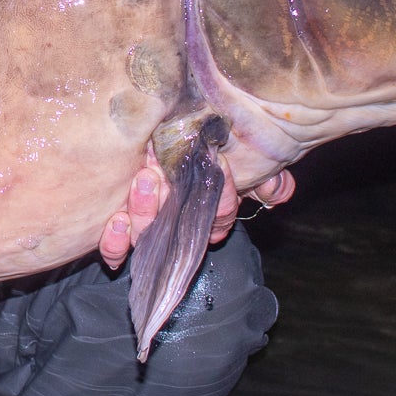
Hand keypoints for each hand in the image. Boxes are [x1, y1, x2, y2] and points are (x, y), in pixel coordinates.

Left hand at [97, 152, 293, 268]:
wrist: (145, 144)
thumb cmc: (189, 153)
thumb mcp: (225, 157)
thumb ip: (259, 175)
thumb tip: (280, 191)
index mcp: (202, 212)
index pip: (219, 216)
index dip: (221, 200)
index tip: (218, 168)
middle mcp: (175, 224)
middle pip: (179, 228)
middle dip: (172, 203)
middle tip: (160, 174)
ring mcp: (145, 231)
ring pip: (146, 236)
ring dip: (144, 211)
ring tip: (142, 181)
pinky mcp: (116, 235)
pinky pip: (115, 251)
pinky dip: (115, 241)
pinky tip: (116, 220)